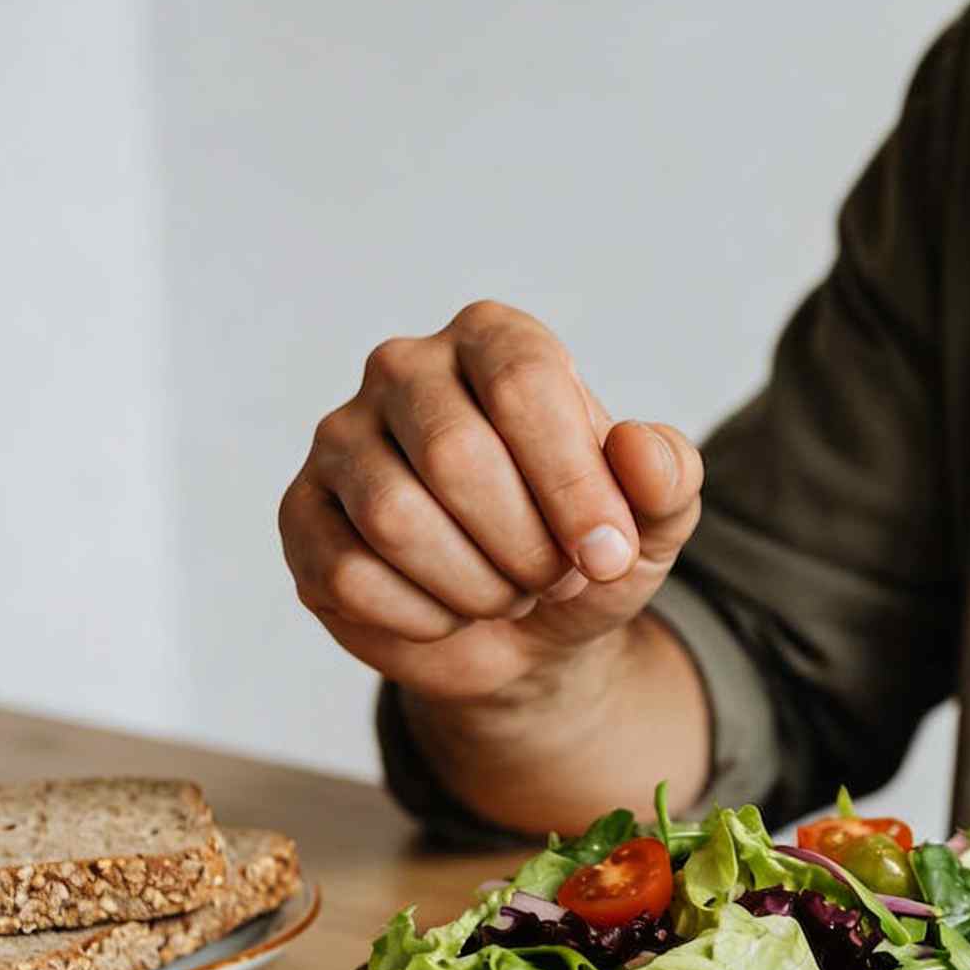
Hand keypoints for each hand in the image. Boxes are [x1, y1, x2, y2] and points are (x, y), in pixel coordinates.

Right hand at [279, 301, 703, 705]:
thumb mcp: (653, 520)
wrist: (526, 630)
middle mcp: (404, 369)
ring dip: (476, 585)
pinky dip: (424, 618)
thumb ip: (668, 478)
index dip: (574, 484)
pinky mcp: (301, 514)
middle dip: (525, 546)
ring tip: (506, 590)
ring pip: (396, 518)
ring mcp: (340, 438)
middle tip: (554, 577)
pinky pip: (351, 575)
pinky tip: (449, 611)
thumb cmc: (582, 548)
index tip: (610, 553)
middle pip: (455, 454)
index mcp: (494, 339)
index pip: (522, 384)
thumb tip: (640, 450)